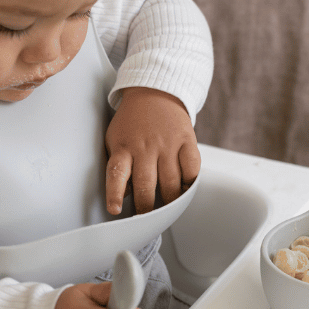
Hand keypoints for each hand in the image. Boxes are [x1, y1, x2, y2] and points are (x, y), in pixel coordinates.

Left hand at [105, 87, 200, 214]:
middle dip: (147, 207)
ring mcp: (167, 144)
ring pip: (171, 182)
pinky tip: (185, 187)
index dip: (115, 194)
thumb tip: (126, 196)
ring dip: (170, 200)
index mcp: (123, 147)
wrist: (154, 91)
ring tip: (167, 207)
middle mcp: (145, 147)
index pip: (116, 174)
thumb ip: (119, 166)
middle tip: (148, 217)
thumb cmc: (132, 122)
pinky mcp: (186, 140)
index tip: (116, 210)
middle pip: (147, 185)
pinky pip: (192, 168)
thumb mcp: (116, 140)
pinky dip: (190, 182)